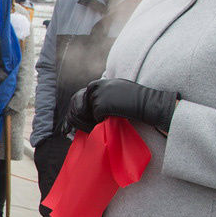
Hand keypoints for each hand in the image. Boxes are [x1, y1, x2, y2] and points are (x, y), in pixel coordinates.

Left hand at [62, 78, 178, 134]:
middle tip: (71, 132)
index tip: (66, 128)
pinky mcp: (100, 104)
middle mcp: (94, 87)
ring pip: (83, 114)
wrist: (148, 103)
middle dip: (75, 121)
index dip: (73, 113)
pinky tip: (113, 119)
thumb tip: (82, 112)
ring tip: (103, 124)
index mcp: (97, 84)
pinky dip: (101, 123)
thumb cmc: (135, 102)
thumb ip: (99, 98)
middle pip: (75, 106)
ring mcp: (97, 95)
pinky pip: (95, 119)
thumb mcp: (114, 93)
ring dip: (88, 123)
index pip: (77, 98)